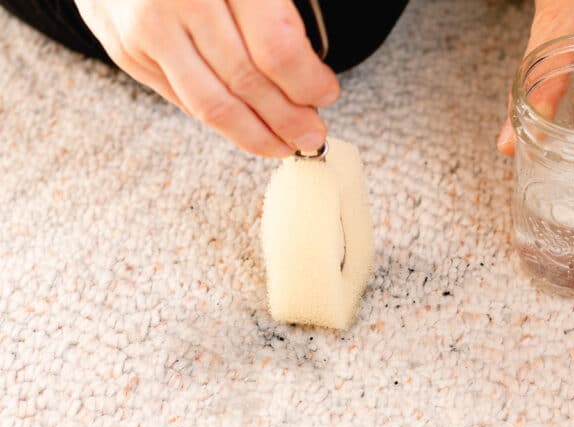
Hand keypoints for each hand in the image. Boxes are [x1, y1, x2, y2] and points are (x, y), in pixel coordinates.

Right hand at [75, 0, 339, 156]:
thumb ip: (274, 11)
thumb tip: (309, 75)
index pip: (275, 48)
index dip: (307, 81)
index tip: (326, 93)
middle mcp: (178, 0)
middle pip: (246, 83)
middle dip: (288, 119)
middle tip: (311, 135)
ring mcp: (146, 29)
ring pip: (211, 105)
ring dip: (255, 134)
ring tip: (283, 144)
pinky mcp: (127, 50)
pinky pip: (183, 100)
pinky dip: (221, 119)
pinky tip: (246, 125)